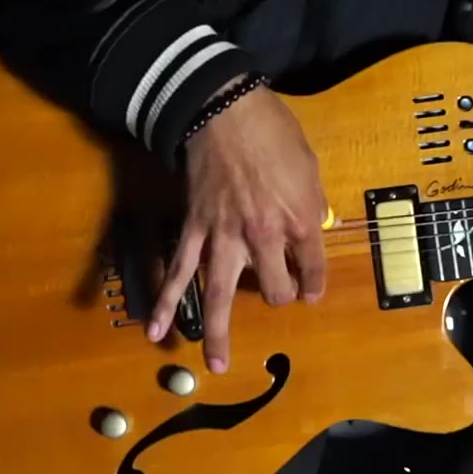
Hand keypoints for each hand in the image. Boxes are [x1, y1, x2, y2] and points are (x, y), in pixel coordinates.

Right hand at [148, 80, 328, 374]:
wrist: (224, 108)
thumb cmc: (274, 132)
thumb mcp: (310, 167)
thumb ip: (310, 205)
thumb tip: (309, 230)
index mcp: (299, 219)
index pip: (314, 269)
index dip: (315, 284)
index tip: (311, 289)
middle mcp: (264, 236)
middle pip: (276, 290)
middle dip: (281, 296)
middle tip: (280, 292)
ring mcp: (225, 237)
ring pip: (223, 294)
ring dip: (219, 333)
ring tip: (216, 364)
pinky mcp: (195, 230)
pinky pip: (179, 271)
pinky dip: (167, 301)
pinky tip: (157, 330)